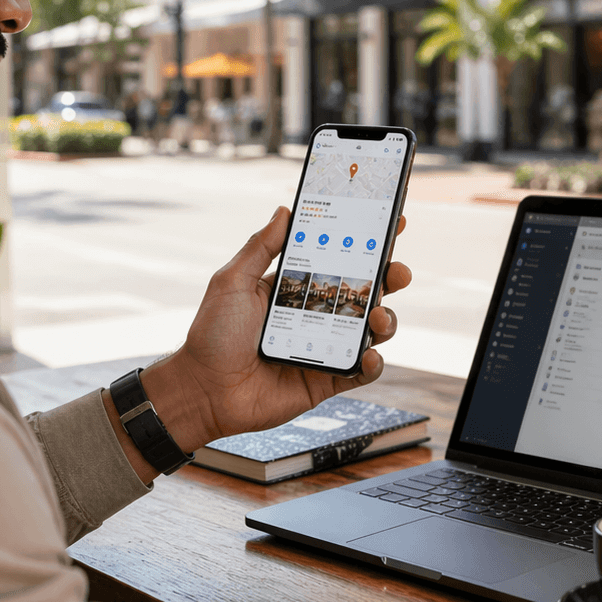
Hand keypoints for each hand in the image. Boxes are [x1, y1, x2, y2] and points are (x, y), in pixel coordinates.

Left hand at [143, 206, 409, 449]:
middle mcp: (316, 315)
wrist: (203, 390)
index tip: (392, 223)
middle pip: (365, 292)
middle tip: (398, 271)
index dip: (368, 242)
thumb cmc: (212, 334)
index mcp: (297, 287)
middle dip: (389, 278)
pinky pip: (360, 372)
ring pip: (371, 331)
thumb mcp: (233, 282)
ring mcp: (324, 348)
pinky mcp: (326, 381)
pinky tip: (369, 356)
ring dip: (386, 321)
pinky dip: (372, 364)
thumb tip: (285, 210)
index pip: (339, 259)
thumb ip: (260, 247)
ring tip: (379, 316)